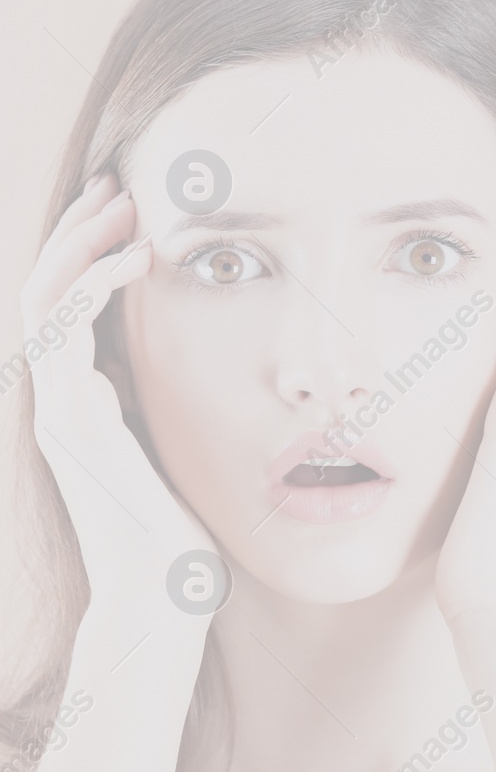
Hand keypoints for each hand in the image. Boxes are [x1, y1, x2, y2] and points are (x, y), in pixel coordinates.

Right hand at [23, 175, 214, 617]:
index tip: (127, 208)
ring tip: (124, 205)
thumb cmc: (177, 525)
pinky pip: (62, 338)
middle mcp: (59, 399)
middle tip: (118, 182)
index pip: (68, 305)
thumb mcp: (169, 443)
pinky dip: (92, 289)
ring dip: (80, 245)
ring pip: (43, 301)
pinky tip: (133, 262)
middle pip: (45, 290)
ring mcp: (57, 410)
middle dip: (77, 230)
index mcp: (82, 398)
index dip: (88, 251)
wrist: (163, 590)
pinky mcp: (69, 424)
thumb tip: (154, 366)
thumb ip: (154, 403)